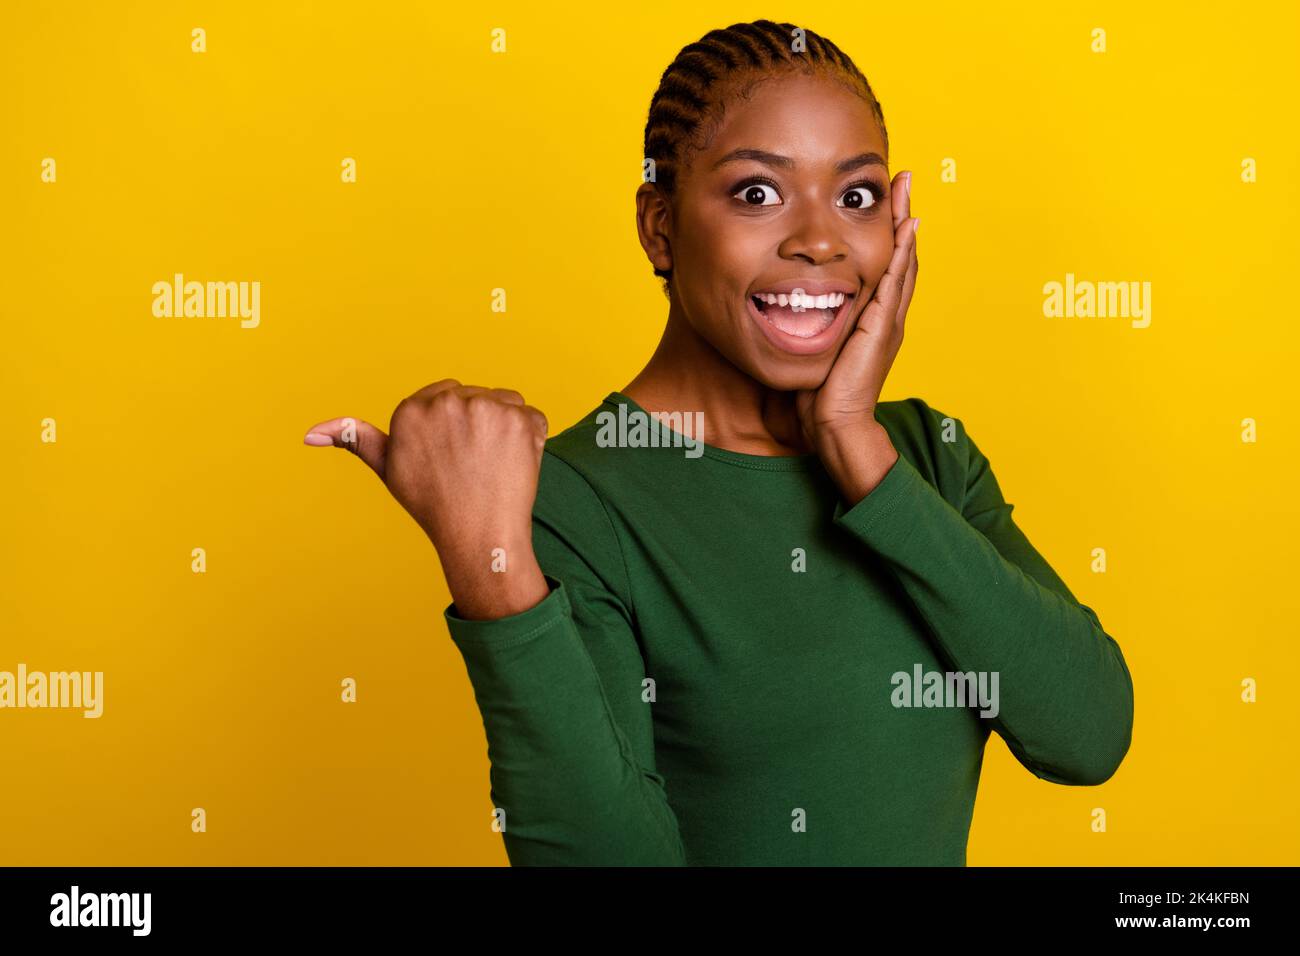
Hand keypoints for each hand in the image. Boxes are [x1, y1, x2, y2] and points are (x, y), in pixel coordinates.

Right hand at [302, 380, 550, 619]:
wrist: (478, 536)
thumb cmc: (433, 504)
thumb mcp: (389, 469)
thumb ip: (356, 439)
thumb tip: (310, 433)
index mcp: (411, 408)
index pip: (444, 396)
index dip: (453, 429)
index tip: (451, 458)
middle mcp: (445, 401)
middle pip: (474, 396)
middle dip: (478, 425)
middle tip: (472, 466)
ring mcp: (485, 407)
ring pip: (503, 404)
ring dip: (505, 430)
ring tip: (491, 465)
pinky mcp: (519, 418)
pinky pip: (532, 417)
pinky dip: (530, 439)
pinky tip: (514, 465)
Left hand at [795, 170, 918, 501]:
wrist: (834, 428)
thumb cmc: (817, 398)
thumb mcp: (812, 352)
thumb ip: (806, 329)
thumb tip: (783, 311)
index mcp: (870, 321)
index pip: (881, 267)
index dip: (884, 234)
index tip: (883, 201)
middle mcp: (885, 317)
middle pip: (898, 256)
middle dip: (899, 216)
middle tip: (902, 180)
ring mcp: (887, 321)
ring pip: (901, 262)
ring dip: (903, 223)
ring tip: (904, 189)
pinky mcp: (881, 327)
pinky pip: (894, 281)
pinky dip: (900, 252)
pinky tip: (903, 227)